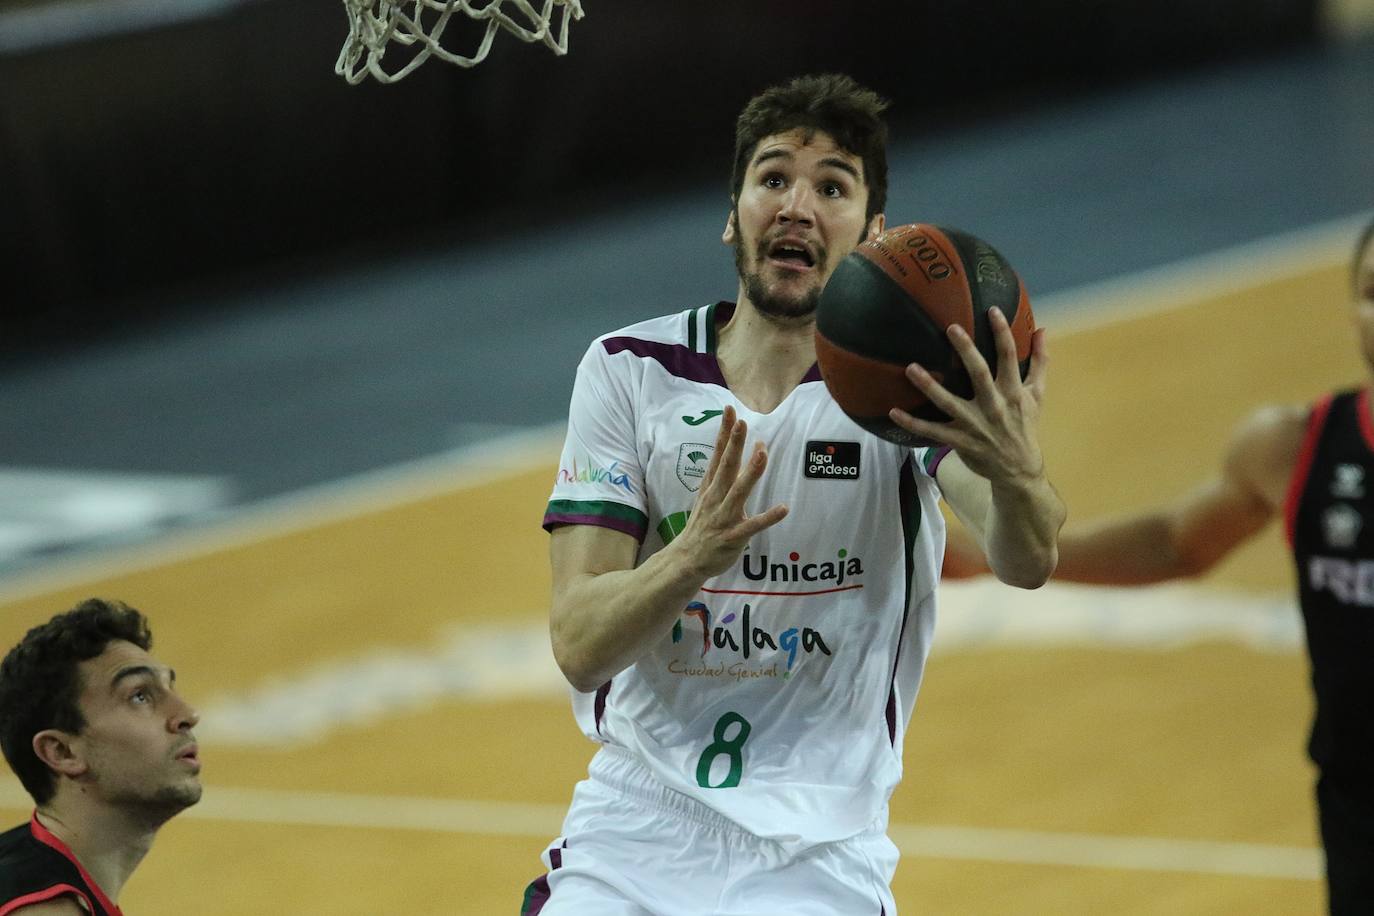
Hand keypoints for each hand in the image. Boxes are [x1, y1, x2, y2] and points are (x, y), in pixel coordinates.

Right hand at [674, 405, 788, 577]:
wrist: (686, 559)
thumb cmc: (703, 525)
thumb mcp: (709, 496)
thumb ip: (725, 475)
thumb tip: (746, 451)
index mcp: (710, 487)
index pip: (717, 455)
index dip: (724, 433)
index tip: (730, 411)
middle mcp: (716, 498)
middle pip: (726, 467)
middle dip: (734, 445)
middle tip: (743, 422)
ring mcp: (723, 518)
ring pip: (738, 492)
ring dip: (751, 473)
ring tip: (762, 454)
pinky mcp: (732, 537)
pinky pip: (752, 527)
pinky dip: (767, 518)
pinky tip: (783, 509)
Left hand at [888, 308, 1048, 484]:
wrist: (1020, 469)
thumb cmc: (1026, 425)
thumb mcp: (1037, 394)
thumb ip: (1040, 361)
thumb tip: (1042, 330)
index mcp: (1013, 391)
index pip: (1009, 357)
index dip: (1002, 333)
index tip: (991, 310)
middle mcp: (994, 405)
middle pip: (979, 374)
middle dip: (966, 351)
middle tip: (951, 328)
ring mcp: (975, 424)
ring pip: (949, 403)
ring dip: (929, 386)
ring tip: (910, 368)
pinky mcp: (960, 441)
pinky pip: (932, 432)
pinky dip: (912, 423)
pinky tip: (893, 411)